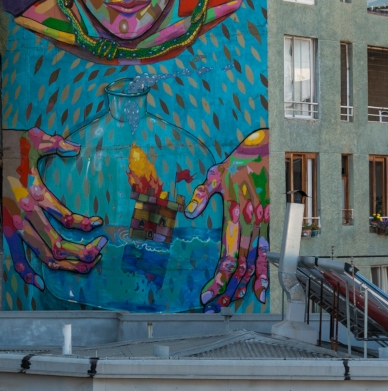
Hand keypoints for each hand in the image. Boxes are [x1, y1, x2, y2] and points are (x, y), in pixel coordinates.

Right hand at [4, 128, 106, 290]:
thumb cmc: (15, 148)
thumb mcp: (35, 140)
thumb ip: (56, 143)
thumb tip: (75, 148)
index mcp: (34, 195)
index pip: (65, 218)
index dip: (85, 225)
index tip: (98, 223)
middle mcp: (25, 215)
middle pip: (58, 245)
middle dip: (83, 253)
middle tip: (100, 249)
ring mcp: (16, 226)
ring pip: (43, 256)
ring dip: (67, 265)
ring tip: (86, 265)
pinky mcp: (9, 232)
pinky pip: (17, 258)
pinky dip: (27, 274)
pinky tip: (39, 283)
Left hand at [184, 129, 270, 308]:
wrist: (267, 153)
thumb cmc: (237, 164)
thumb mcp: (215, 176)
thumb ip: (202, 195)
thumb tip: (190, 213)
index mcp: (237, 219)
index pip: (228, 258)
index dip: (218, 279)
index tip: (205, 294)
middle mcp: (252, 228)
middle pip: (240, 268)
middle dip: (226, 289)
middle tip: (212, 305)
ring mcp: (262, 228)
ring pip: (254, 265)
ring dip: (243, 286)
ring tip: (230, 302)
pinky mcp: (269, 225)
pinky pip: (267, 254)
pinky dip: (264, 273)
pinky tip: (260, 290)